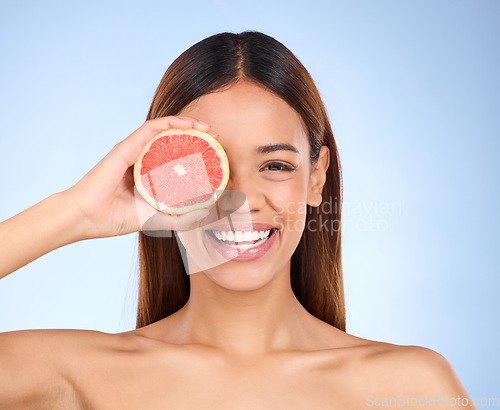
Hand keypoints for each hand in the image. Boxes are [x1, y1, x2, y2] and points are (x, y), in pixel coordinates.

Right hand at [61, 116, 217, 238]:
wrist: (87, 218)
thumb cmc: (115, 218)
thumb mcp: (157, 219)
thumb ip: (180, 218)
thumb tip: (206, 213)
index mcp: (148, 173)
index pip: (175, 156)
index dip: (196, 151)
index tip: (215, 155)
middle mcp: (142, 158)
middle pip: (173, 140)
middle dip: (197, 135)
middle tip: (216, 139)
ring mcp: (134, 150)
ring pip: (165, 129)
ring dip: (188, 124)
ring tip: (208, 129)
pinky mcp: (127, 146)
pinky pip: (152, 127)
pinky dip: (171, 122)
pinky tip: (188, 124)